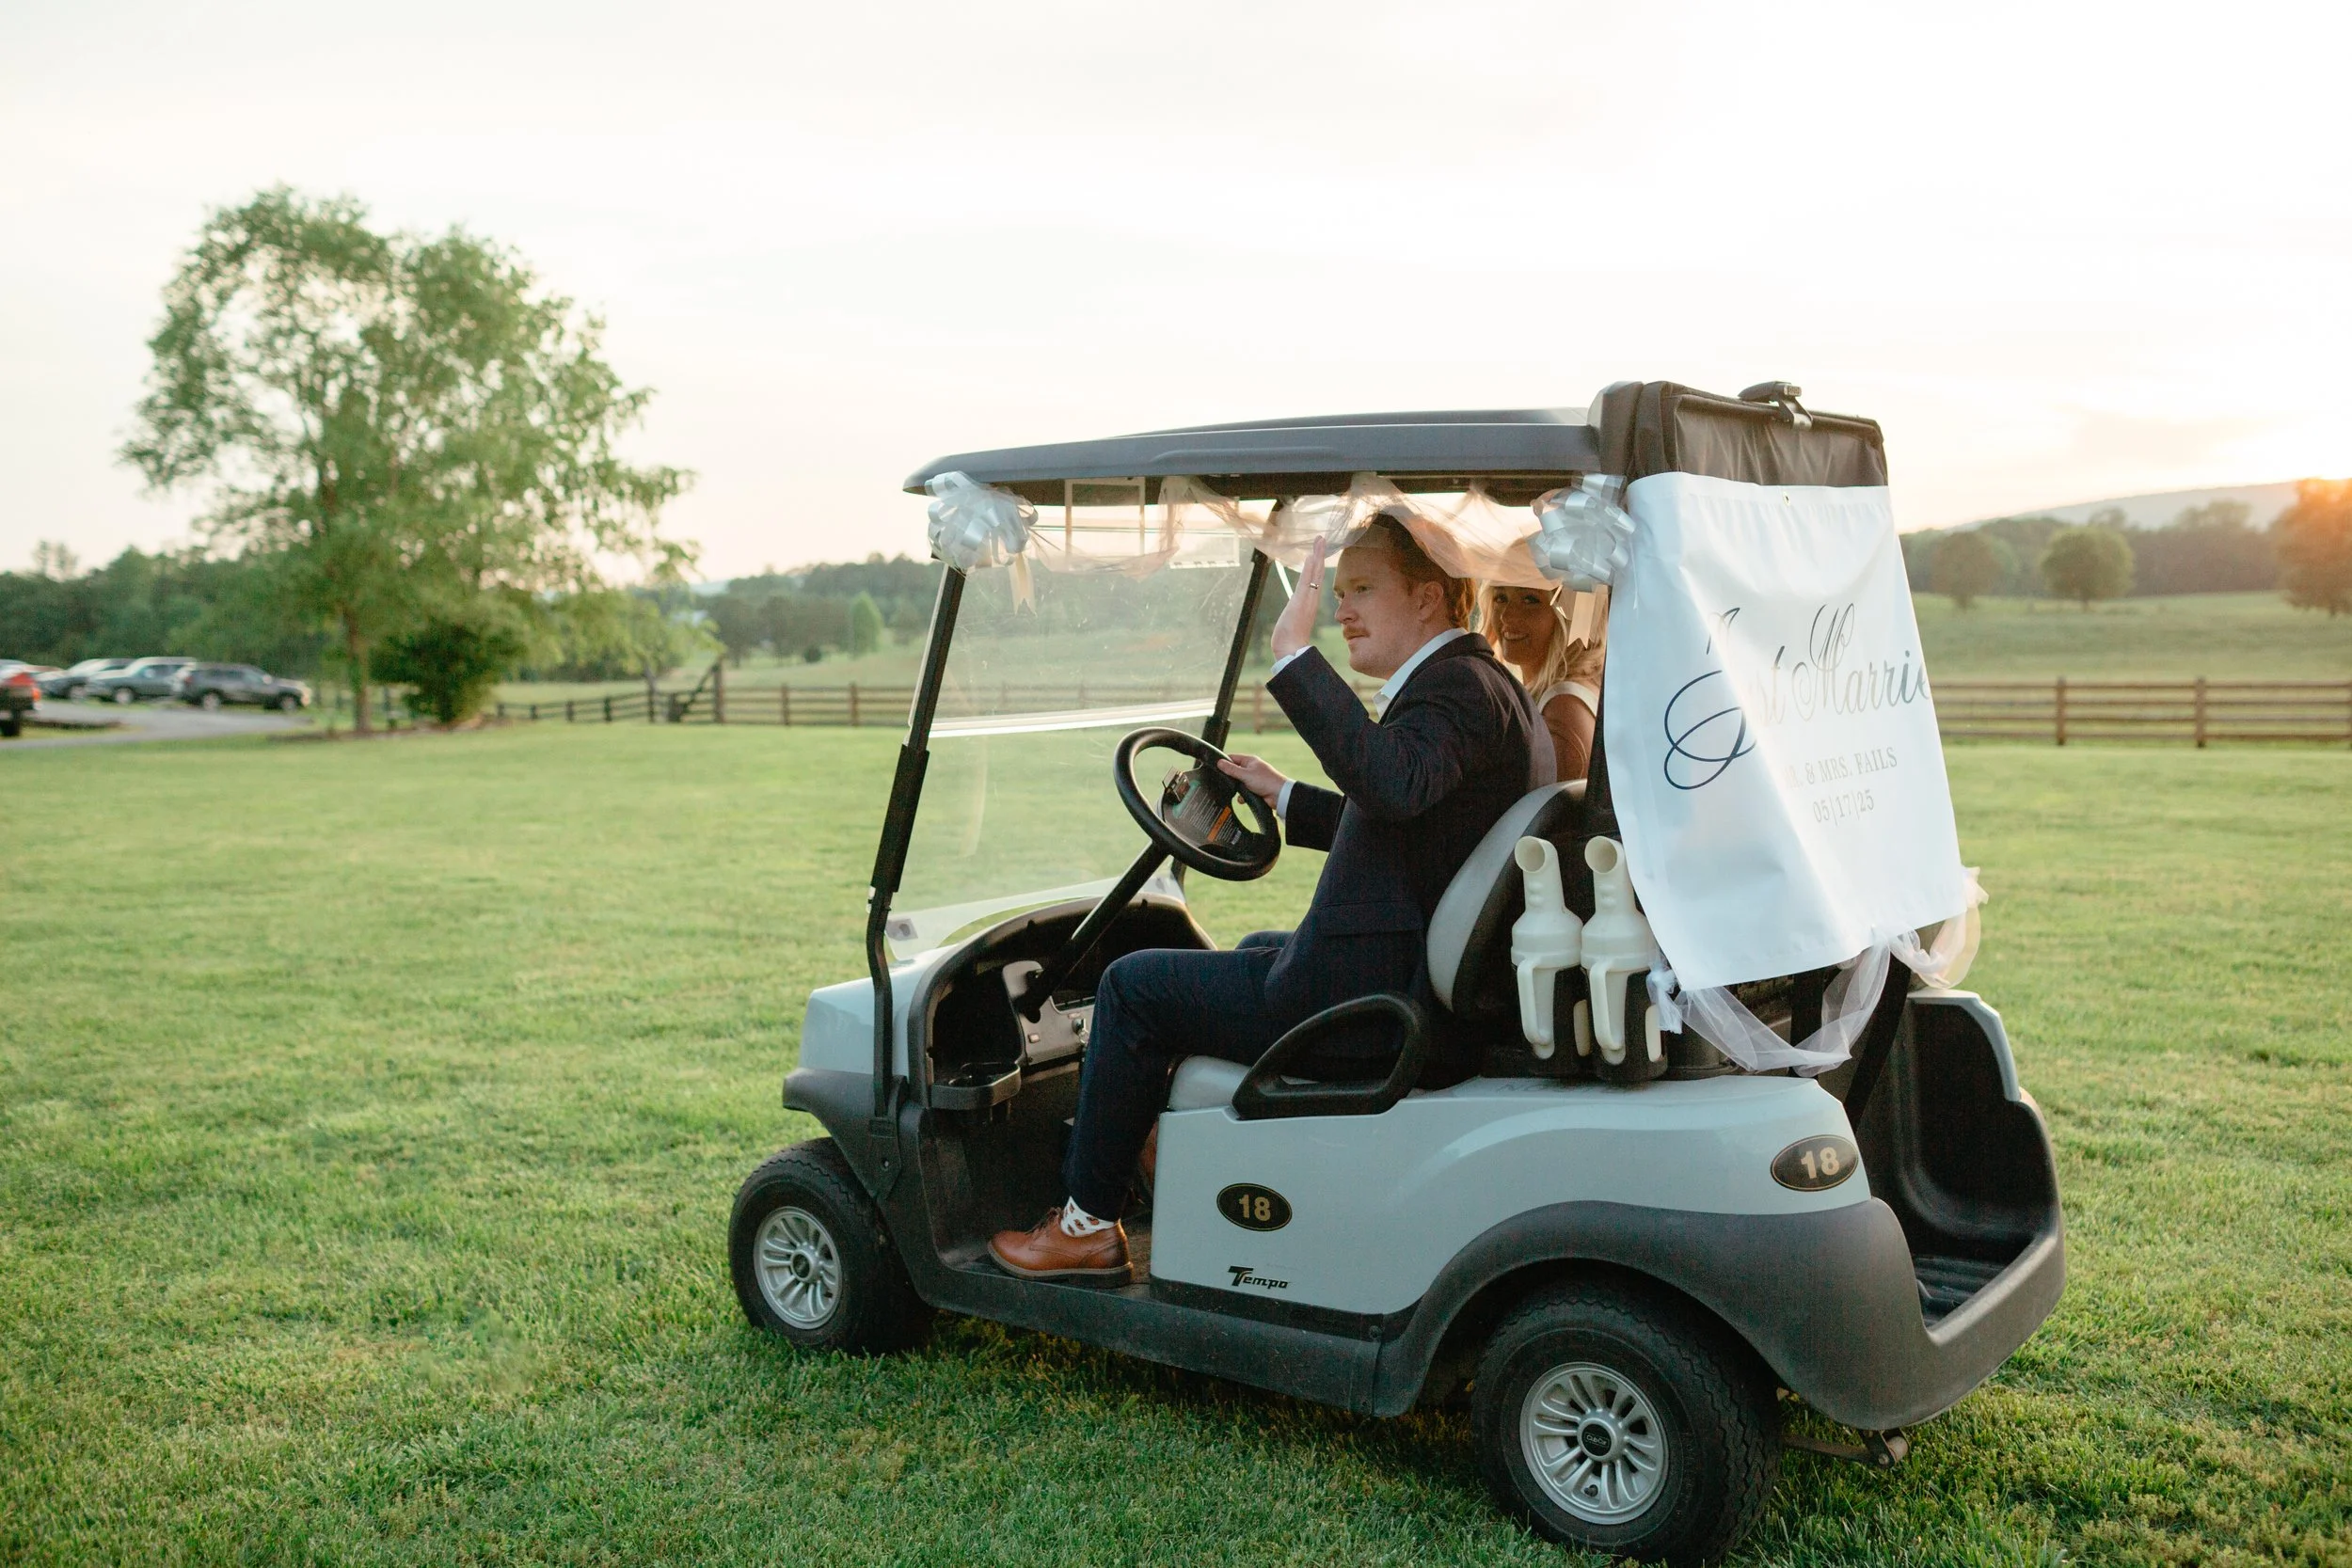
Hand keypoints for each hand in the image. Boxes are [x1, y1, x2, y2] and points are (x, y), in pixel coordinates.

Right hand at [1217, 754, 1288, 808]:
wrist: (1279, 795)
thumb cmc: (1266, 781)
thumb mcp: (1245, 774)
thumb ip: (1231, 769)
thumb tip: (1219, 763)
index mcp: (1249, 761)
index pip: (1232, 758)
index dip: (1224, 762)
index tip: (1216, 767)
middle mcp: (1251, 768)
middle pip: (1234, 771)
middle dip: (1231, 778)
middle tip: (1226, 782)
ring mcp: (1253, 779)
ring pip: (1238, 783)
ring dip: (1237, 789)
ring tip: (1238, 791)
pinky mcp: (1254, 789)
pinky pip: (1243, 791)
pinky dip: (1242, 796)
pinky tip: (1243, 798)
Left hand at [1269, 536, 1327, 659]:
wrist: (1291, 650)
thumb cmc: (1290, 641)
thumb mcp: (1292, 622)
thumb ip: (1295, 615)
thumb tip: (1294, 614)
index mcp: (1309, 602)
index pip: (1315, 579)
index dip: (1318, 564)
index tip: (1318, 551)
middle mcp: (1311, 599)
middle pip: (1318, 572)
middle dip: (1320, 555)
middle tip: (1322, 538)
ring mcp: (1307, 599)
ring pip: (1314, 573)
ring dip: (1317, 556)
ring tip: (1320, 540)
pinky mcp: (1301, 601)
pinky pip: (1307, 581)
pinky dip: (1310, 568)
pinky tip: (1311, 556)